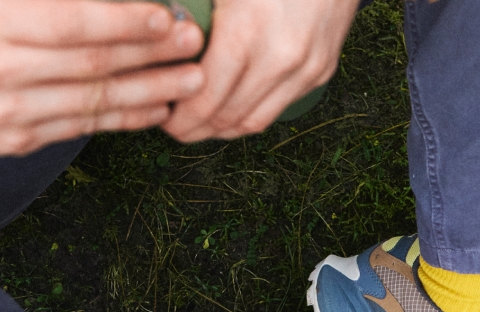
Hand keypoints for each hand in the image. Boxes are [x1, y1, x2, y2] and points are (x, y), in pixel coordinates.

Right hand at [0, 0, 206, 176]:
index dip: (122, 20)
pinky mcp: (17, 141)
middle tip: (193, 41)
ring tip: (191, 78)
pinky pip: (82, 127)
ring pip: (93, 101)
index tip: (164, 14)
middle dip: (151, 53)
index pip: (68, 22)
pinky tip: (158, 106)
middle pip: (90, 62)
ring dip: (151, 90)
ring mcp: (5, 112)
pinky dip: (125, 118)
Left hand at [160, 0, 359, 141]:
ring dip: (223, 129)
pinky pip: (278, 107)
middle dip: (196, 129)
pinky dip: (250, 114)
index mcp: (246, 33)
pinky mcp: (321, 71)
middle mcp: (280, 58)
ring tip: (200, 124)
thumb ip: (189, 13)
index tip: (164, 119)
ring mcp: (305, 68)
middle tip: (175, 126)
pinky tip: (232, 107)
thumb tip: (157, 40)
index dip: (180, 119)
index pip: (205, 100)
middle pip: (227, 117)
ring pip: (254, 121)